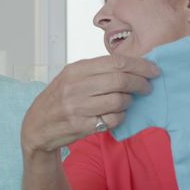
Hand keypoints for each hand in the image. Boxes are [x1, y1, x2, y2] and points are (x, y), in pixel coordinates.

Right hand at [22, 54, 159, 152]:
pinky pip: (112, 120)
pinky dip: (120, 117)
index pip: (116, 63)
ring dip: (129, 101)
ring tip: (127, 101)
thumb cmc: (59, 99)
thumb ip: (97, 71)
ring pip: (118, 101)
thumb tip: (132, 65)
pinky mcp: (81, 126)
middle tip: (147, 87)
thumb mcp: (71, 77)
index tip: (153, 70)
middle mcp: (75, 87)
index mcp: (75, 70)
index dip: (140, 66)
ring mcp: (78, 107)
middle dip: (140, 83)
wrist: (36, 126)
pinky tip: (117, 114)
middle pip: (120, 80)